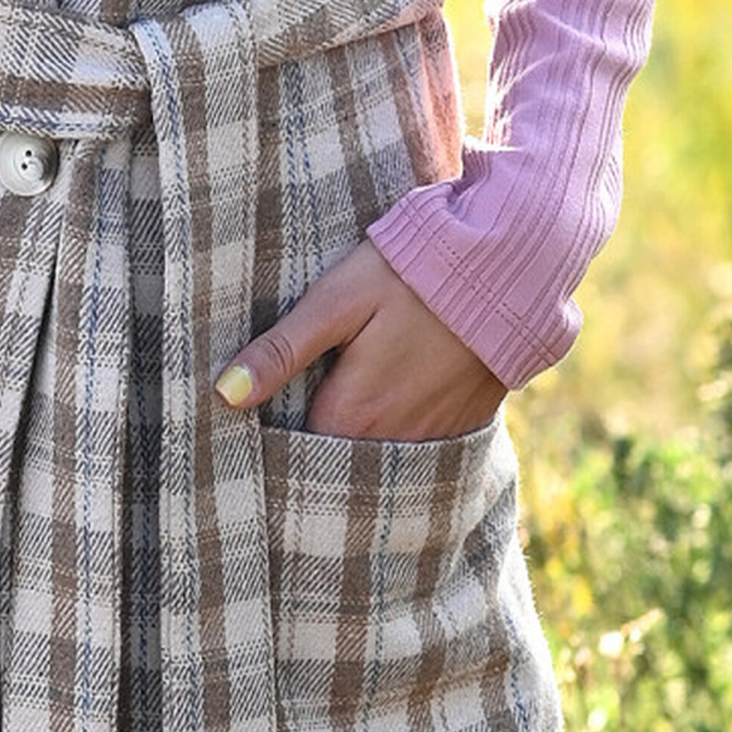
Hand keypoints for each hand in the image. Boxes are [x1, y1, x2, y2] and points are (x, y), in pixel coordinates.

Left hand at [214, 237, 506, 441]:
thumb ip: (283, 349)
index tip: (247, 441)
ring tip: (329, 421)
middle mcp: (395, 441)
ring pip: (378, 458)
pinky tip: (384, 410)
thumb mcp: (336, 301)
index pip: (298, 457)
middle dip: (312, 454)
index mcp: (355, 414)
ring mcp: (435, 438)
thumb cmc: (409, 276)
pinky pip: (417, 447)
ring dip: (356, 447)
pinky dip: (396, 437)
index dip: (272, 448)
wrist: (506, 268)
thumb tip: (224, 394)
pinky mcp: (464, 424)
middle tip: (284, 431)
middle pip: (339, 463)